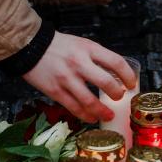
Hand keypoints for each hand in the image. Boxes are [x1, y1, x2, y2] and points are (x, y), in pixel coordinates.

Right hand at [22, 32, 137, 123]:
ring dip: (102, 111)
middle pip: (106, 83)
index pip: (116, 62)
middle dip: (117, 94)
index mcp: (89, 48)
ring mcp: (67, 78)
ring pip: (90, 101)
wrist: (30, 46)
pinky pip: (74, 108)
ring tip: (108, 115)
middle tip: (120, 98)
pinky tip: (91, 118)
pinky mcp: (55, 91)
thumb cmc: (59, 46)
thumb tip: (114, 75)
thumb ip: (97, 57)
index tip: (132, 83)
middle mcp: (79, 63)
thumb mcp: (82, 44)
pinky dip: (85, 115)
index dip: (128, 75)